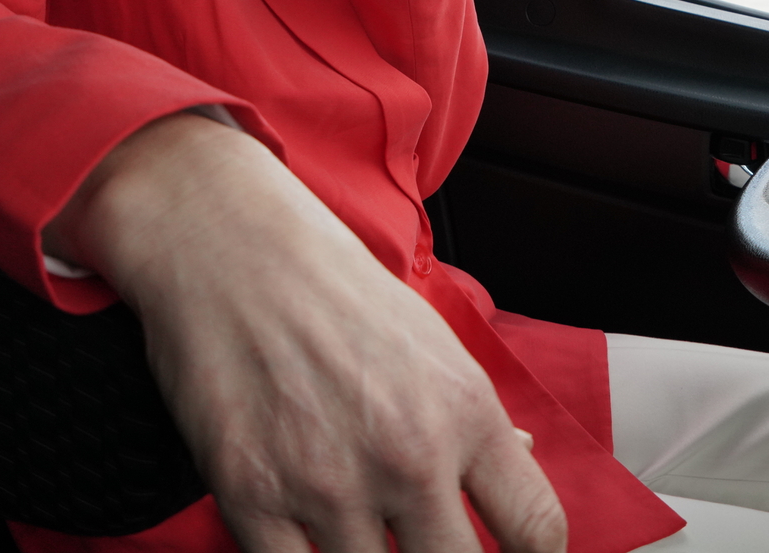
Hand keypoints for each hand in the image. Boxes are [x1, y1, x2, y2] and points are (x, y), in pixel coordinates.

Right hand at [48, 114, 564, 552]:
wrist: (230, 246)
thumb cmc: (333, 287)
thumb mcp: (431, 341)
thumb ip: (476, 416)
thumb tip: (520, 454)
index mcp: (466, 412)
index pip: (538, 529)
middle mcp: (408, 454)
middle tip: (420, 544)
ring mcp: (329, 482)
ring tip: (358, 528)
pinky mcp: (253, 497)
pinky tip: (307, 539)